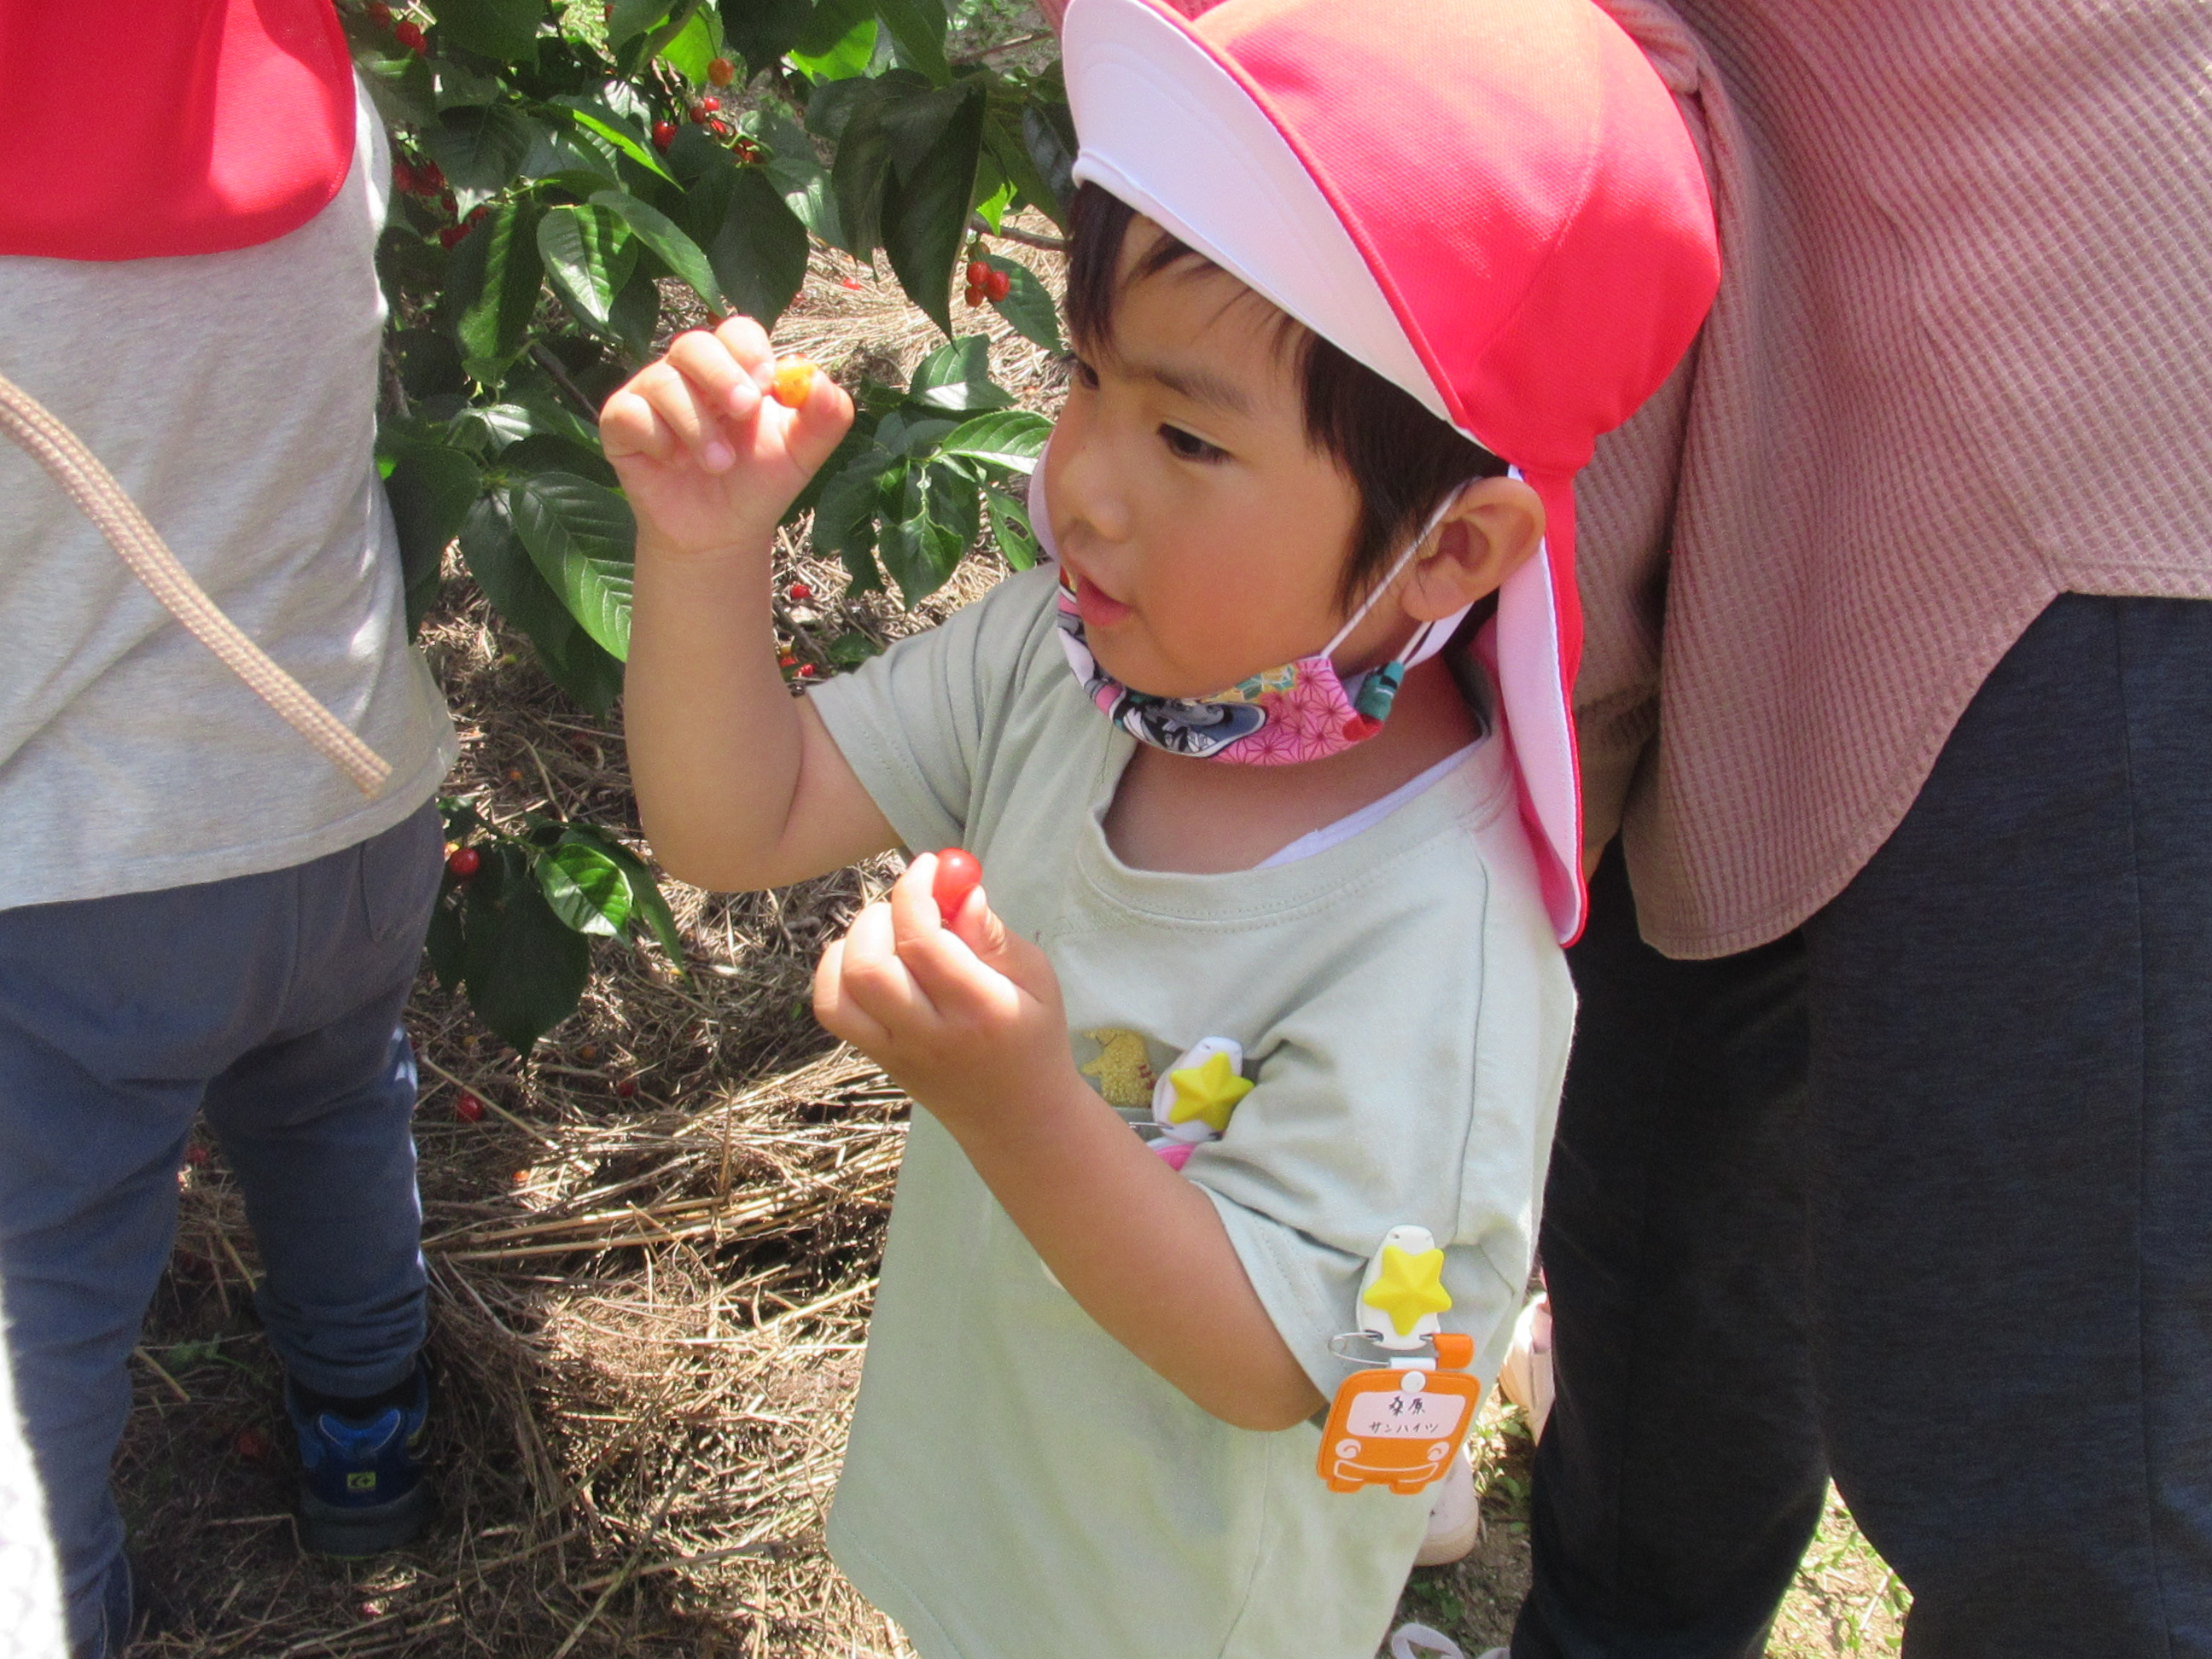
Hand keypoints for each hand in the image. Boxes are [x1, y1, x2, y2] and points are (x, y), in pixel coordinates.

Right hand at [600, 315, 853, 557]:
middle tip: (744, 410)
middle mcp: (690, 373)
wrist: (721, 533)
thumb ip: (825, 417)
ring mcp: (652, 393)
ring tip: (718, 464)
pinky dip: (657, 439)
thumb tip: (823, 382)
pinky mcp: (622, 422)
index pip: (736, 333)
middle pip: (694, 344)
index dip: (748, 350)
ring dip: (696, 425)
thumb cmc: (758, 482)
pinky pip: (630, 413)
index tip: (766, 382)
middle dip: (721, 375)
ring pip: (663, 381)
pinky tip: (674, 463)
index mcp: (735, 369)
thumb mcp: (801, 454)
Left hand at [813, 855, 1074, 1134]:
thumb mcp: (1039, 982)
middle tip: (910, 904)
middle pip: (871, 966)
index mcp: (979, 1010)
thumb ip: (995, 937)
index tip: (927, 866)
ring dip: (855, 941)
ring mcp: (896, 1050)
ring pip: (843, 987)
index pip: (924, 943)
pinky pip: (833, 1010)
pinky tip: (867, 958)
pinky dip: (836, 971)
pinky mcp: (877, 1057)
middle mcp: (930, 1034)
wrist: (1018, 1119)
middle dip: (881, 914)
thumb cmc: (1034, 1038)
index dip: (915, 892)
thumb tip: (960, 891)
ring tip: (890, 932)